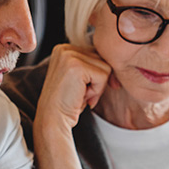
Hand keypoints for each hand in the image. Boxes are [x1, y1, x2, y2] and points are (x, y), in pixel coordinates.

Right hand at [33, 45, 111, 168]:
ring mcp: (69, 56)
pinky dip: (97, 91)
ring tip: (80, 95)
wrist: (53, 120)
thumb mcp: (79, 78)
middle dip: (97, 81)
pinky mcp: (76, 66)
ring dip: (97, 87)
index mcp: (63, 49)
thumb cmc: (68, 103)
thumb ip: (91, 65)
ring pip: (105, 67)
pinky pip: (103, 76)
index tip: (81, 90)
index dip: (95, 77)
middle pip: (102, 60)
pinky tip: (82, 97)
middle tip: (80, 94)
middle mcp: (64, 48)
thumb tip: (115, 59)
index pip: (96, 56)